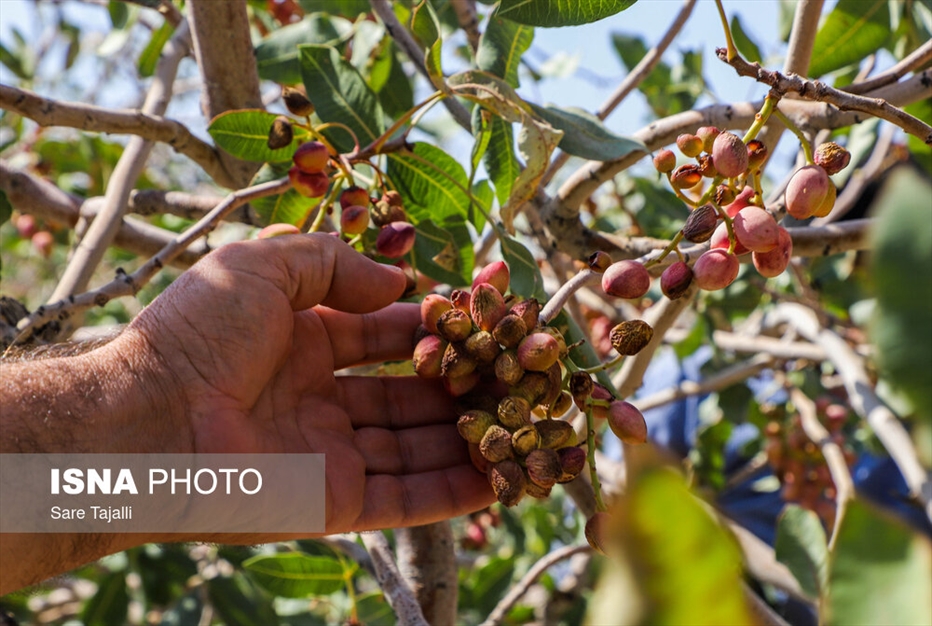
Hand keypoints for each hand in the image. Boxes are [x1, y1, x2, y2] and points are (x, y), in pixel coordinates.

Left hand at [114, 233, 493, 533]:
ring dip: (468, 437)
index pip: (380, 336)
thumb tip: (400, 284)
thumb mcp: (262, 267)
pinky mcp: (335, 504)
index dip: (427, 329)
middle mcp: (318, 401)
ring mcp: (329, 456)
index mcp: (300, 344)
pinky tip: (504, 475)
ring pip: (416, 448)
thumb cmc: (197, 336)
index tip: (479, 321)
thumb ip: (332, 266)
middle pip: (406, 395)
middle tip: (514, 374)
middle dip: (459, 384)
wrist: (147, 424)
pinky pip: (408, 499)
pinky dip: (457, 491)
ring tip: (525, 422)